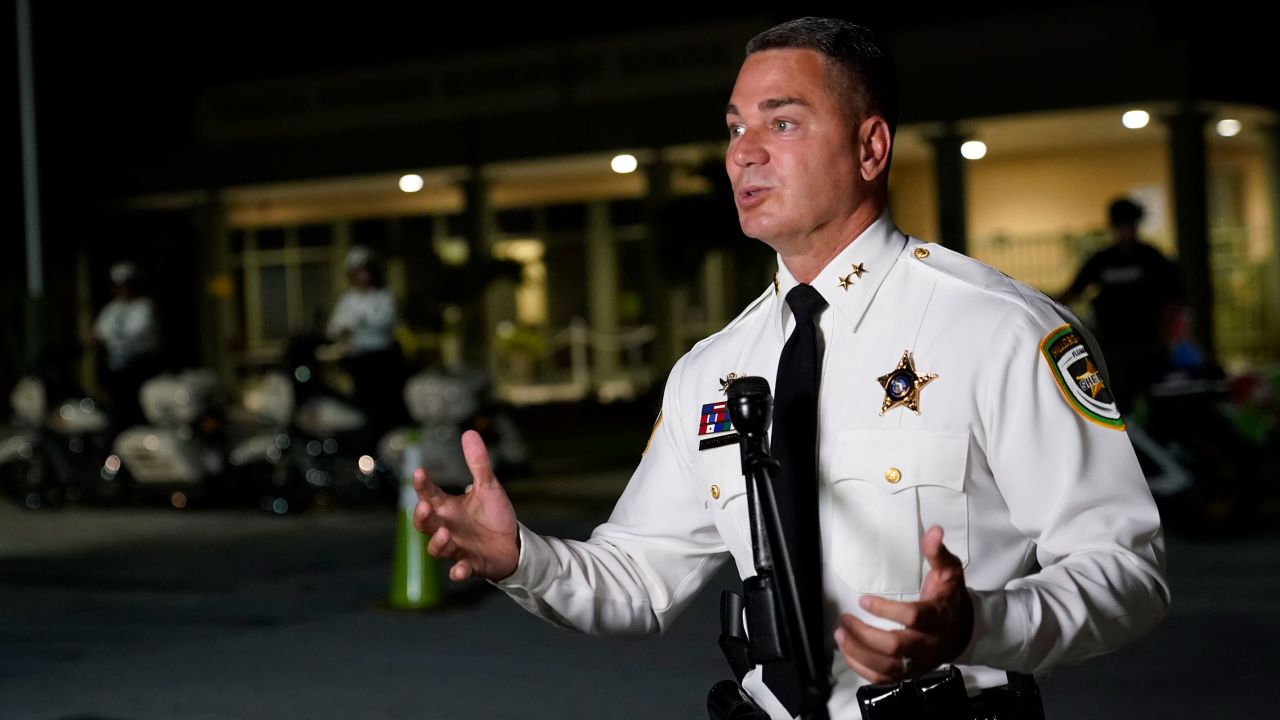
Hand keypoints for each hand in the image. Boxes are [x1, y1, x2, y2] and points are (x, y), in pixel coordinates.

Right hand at [412, 429, 519, 581]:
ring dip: (438, 543)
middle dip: (422, 517)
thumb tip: (469, 432)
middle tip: (425, 507)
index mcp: (448, 508)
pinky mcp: (471, 565)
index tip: (419, 472)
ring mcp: (457, 548)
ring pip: (437, 549)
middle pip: (424, 524)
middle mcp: (447, 528)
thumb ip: (478, 463)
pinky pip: (460, 570)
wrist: (512, 544)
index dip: (422, 485)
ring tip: (444, 533)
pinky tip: (460, 571)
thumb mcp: (488, 486)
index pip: (429, 495)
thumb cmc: (493, 515)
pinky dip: (458, 571)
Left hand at [833, 525, 973, 682]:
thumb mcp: (949, 572)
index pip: (911, 617)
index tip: (863, 599)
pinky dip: (862, 669)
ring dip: (858, 652)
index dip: (886, 610)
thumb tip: (933, 530)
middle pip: (894, 647)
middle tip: (845, 619)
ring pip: (886, 667)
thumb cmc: (950, 598)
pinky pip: (884, 679)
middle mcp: (926, 644)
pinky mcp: (909, 673)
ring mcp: (917, 662)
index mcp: (936, 617)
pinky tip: (848, 653)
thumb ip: (938, 553)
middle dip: (864, 635)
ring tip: (840, 634)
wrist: (964, 631)